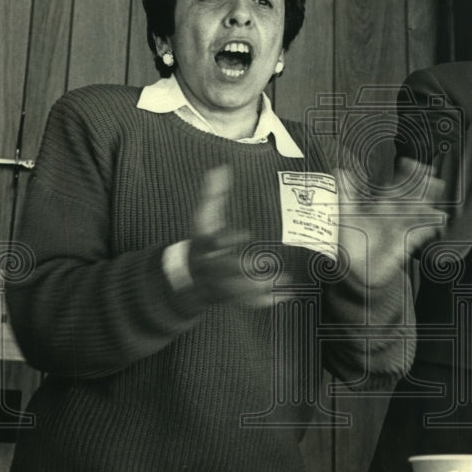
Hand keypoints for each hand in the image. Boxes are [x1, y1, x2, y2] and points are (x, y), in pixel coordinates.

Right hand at [187, 166, 269, 306]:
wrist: (188, 274)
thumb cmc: (201, 240)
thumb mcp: (204, 217)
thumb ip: (212, 195)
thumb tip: (221, 168)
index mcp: (203, 246)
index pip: (212, 243)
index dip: (227, 239)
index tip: (247, 234)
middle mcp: (209, 267)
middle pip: (225, 270)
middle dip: (245, 270)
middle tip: (269, 265)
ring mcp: (217, 284)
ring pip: (237, 290)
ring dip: (260, 289)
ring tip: (283, 282)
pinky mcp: (228, 296)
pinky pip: (244, 302)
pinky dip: (262, 303)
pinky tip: (282, 298)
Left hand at [335, 158, 445, 288]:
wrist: (351, 268)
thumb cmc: (350, 242)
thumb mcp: (346, 214)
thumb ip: (347, 193)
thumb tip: (341, 171)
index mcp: (382, 206)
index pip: (397, 186)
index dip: (403, 174)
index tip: (407, 162)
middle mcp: (394, 216)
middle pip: (412, 198)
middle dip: (423, 186)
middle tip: (432, 175)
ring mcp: (400, 229)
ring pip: (418, 215)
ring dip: (428, 206)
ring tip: (437, 197)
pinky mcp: (403, 245)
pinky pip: (419, 235)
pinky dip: (428, 228)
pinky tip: (437, 222)